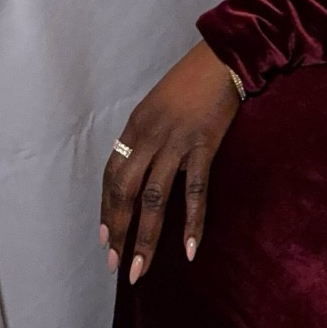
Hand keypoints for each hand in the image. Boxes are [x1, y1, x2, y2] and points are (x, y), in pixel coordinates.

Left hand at [101, 41, 241, 280]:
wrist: (221, 57)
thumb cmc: (190, 80)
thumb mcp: (157, 105)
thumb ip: (147, 136)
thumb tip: (141, 169)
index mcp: (136, 126)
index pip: (112, 175)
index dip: (106, 209)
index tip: (105, 240)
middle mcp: (150, 136)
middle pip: (126, 191)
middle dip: (119, 231)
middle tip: (116, 266)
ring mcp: (176, 142)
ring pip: (155, 199)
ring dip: (146, 239)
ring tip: (140, 270)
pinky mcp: (203, 146)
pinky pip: (195, 191)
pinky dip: (192, 223)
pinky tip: (190, 250)